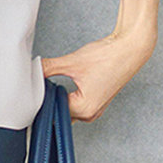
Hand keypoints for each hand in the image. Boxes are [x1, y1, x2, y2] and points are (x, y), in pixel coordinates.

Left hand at [41, 27, 155, 121]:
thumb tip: (33, 70)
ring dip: (59, 97)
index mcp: (85, 109)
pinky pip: (77, 103)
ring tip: (51, 82)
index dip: (42, 98)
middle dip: (50, 99)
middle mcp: (91, 113)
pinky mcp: (98, 99)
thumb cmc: (108, 57)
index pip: (54, 110)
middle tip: (40, 85)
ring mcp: (96, 107)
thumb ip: (49, 68)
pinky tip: (62, 83)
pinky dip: (68, 95)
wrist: (129, 49)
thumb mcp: (72, 62)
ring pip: (69, 108)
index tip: (33, 90)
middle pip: (62, 112)